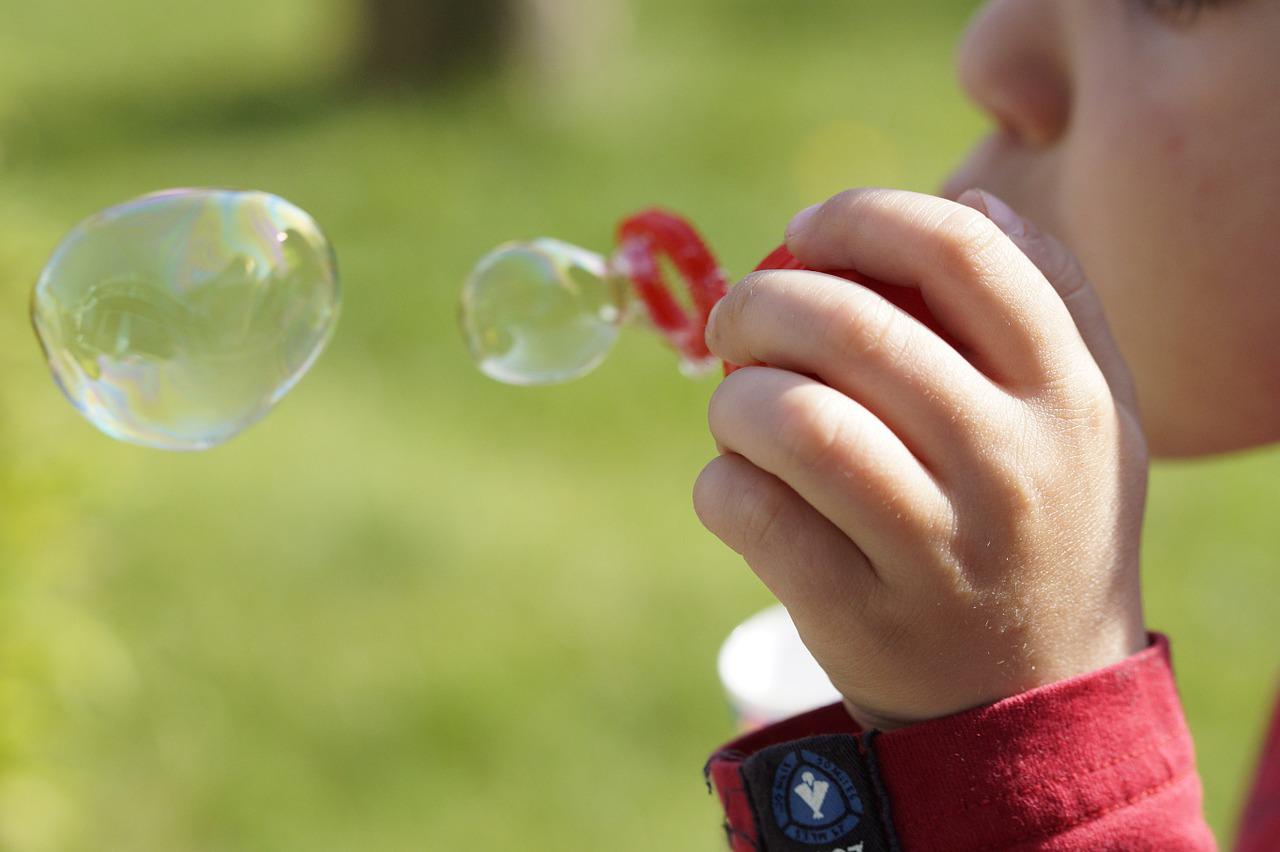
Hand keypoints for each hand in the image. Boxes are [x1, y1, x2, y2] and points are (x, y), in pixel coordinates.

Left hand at [693, 188, 1149, 729]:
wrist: (1031, 699)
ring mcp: (936, 548)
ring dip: (733, 398)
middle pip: (850, 325)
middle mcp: (1010, 465)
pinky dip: (718, 482)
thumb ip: (1051, 301)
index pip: (961, 250)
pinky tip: (738, 486)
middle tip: (734, 319)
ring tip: (739, 410)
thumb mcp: (1089, 414)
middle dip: (759, 302)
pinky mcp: (859, 616)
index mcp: (1067, 394)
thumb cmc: (1042, 523)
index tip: (803, 230)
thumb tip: (971, 198)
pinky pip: (748, 511)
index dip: (860, 216)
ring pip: (790, 419)